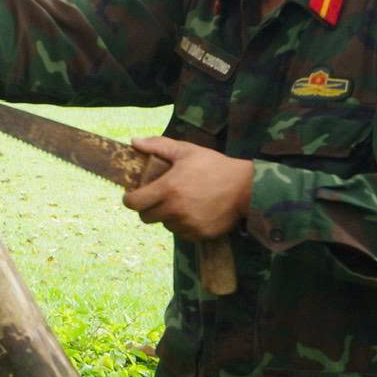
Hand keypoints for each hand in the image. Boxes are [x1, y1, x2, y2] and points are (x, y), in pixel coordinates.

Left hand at [122, 136, 251, 239]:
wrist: (246, 188)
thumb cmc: (214, 166)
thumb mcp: (186, 150)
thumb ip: (158, 145)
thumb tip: (134, 142)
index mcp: (168, 189)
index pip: (134, 203)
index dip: (130, 199)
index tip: (134, 195)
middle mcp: (175, 210)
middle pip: (146, 217)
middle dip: (148, 208)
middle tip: (158, 198)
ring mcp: (188, 224)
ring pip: (165, 225)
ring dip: (167, 216)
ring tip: (180, 202)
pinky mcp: (200, 234)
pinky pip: (182, 233)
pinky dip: (183, 225)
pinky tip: (193, 212)